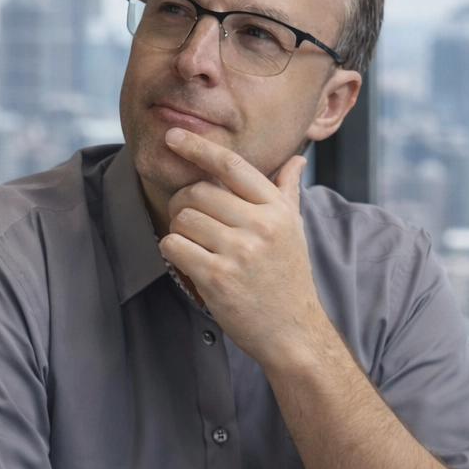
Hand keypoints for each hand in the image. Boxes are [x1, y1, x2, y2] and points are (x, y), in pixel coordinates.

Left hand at [157, 128, 329, 369]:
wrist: (292, 332)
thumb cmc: (288, 278)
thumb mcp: (294, 231)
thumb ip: (287, 193)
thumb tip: (296, 160)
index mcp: (277, 210)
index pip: (232, 165)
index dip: (199, 146)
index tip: (174, 137)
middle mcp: (260, 226)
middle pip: (198, 191)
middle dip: (184, 202)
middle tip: (189, 220)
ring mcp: (238, 252)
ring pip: (183, 218)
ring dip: (178, 229)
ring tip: (194, 244)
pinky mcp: (217, 278)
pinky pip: (174, 246)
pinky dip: (172, 250)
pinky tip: (187, 261)